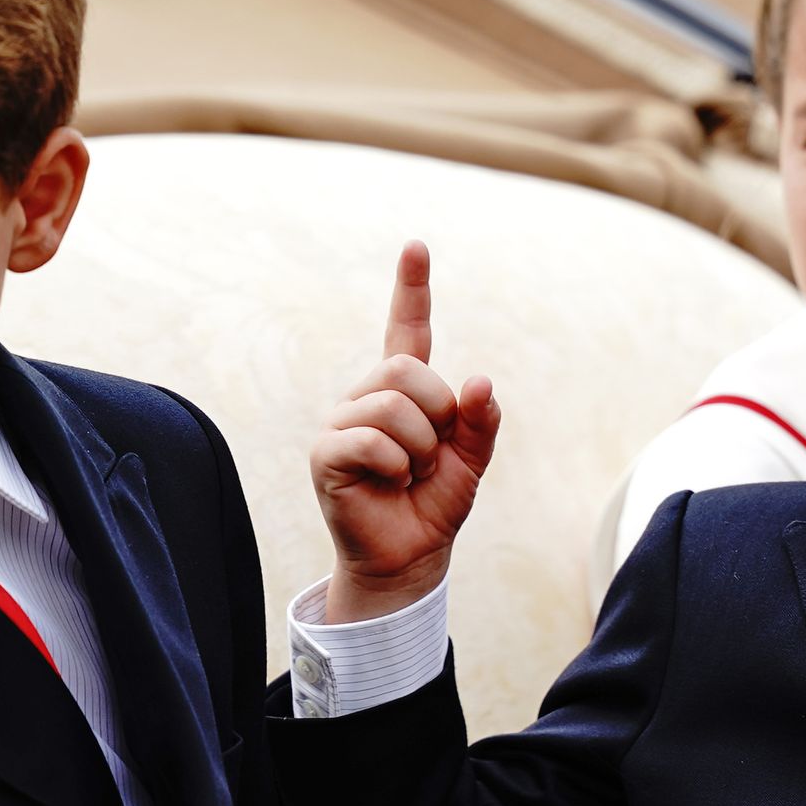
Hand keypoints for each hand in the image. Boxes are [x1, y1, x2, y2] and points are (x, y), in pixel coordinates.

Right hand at [311, 241, 500, 621]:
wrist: (410, 558)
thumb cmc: (435, 505)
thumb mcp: (472, 460)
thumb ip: (480, 420)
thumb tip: (479, 381)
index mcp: (404, 391)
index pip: (407, 329)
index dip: (412, 289)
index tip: (416, 246)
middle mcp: (366, 396)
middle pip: (404, 368)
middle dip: (435, 412)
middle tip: (432, 454)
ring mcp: (341, 422)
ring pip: (390, 404)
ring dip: (418, 447)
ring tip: (411, 474)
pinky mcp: (325, 454)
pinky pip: (368, 439)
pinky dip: (396, 465)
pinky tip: (391, 483)